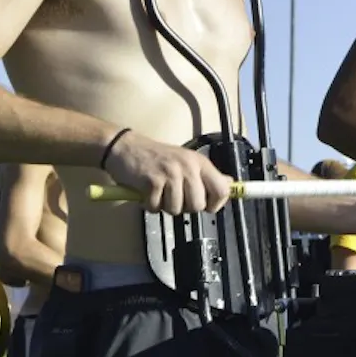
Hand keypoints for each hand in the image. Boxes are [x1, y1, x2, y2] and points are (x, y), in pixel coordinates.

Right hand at [102, 130, 231, 214]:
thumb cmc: (157, 158)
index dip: (215, 204)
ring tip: (158, 192)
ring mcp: (170, 173)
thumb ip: (206, 175)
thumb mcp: (186, 161)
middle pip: (198, 205)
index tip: (206, 206)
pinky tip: (145, 192)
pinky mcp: (152, 181)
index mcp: (200, 163)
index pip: (222, 190)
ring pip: (176, 209)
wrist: (125, 147)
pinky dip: (149, 205)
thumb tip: (230, 184)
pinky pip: (155, 207)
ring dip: (164, 206)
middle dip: (184, 208)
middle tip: (173, 197)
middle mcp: (188, 167)